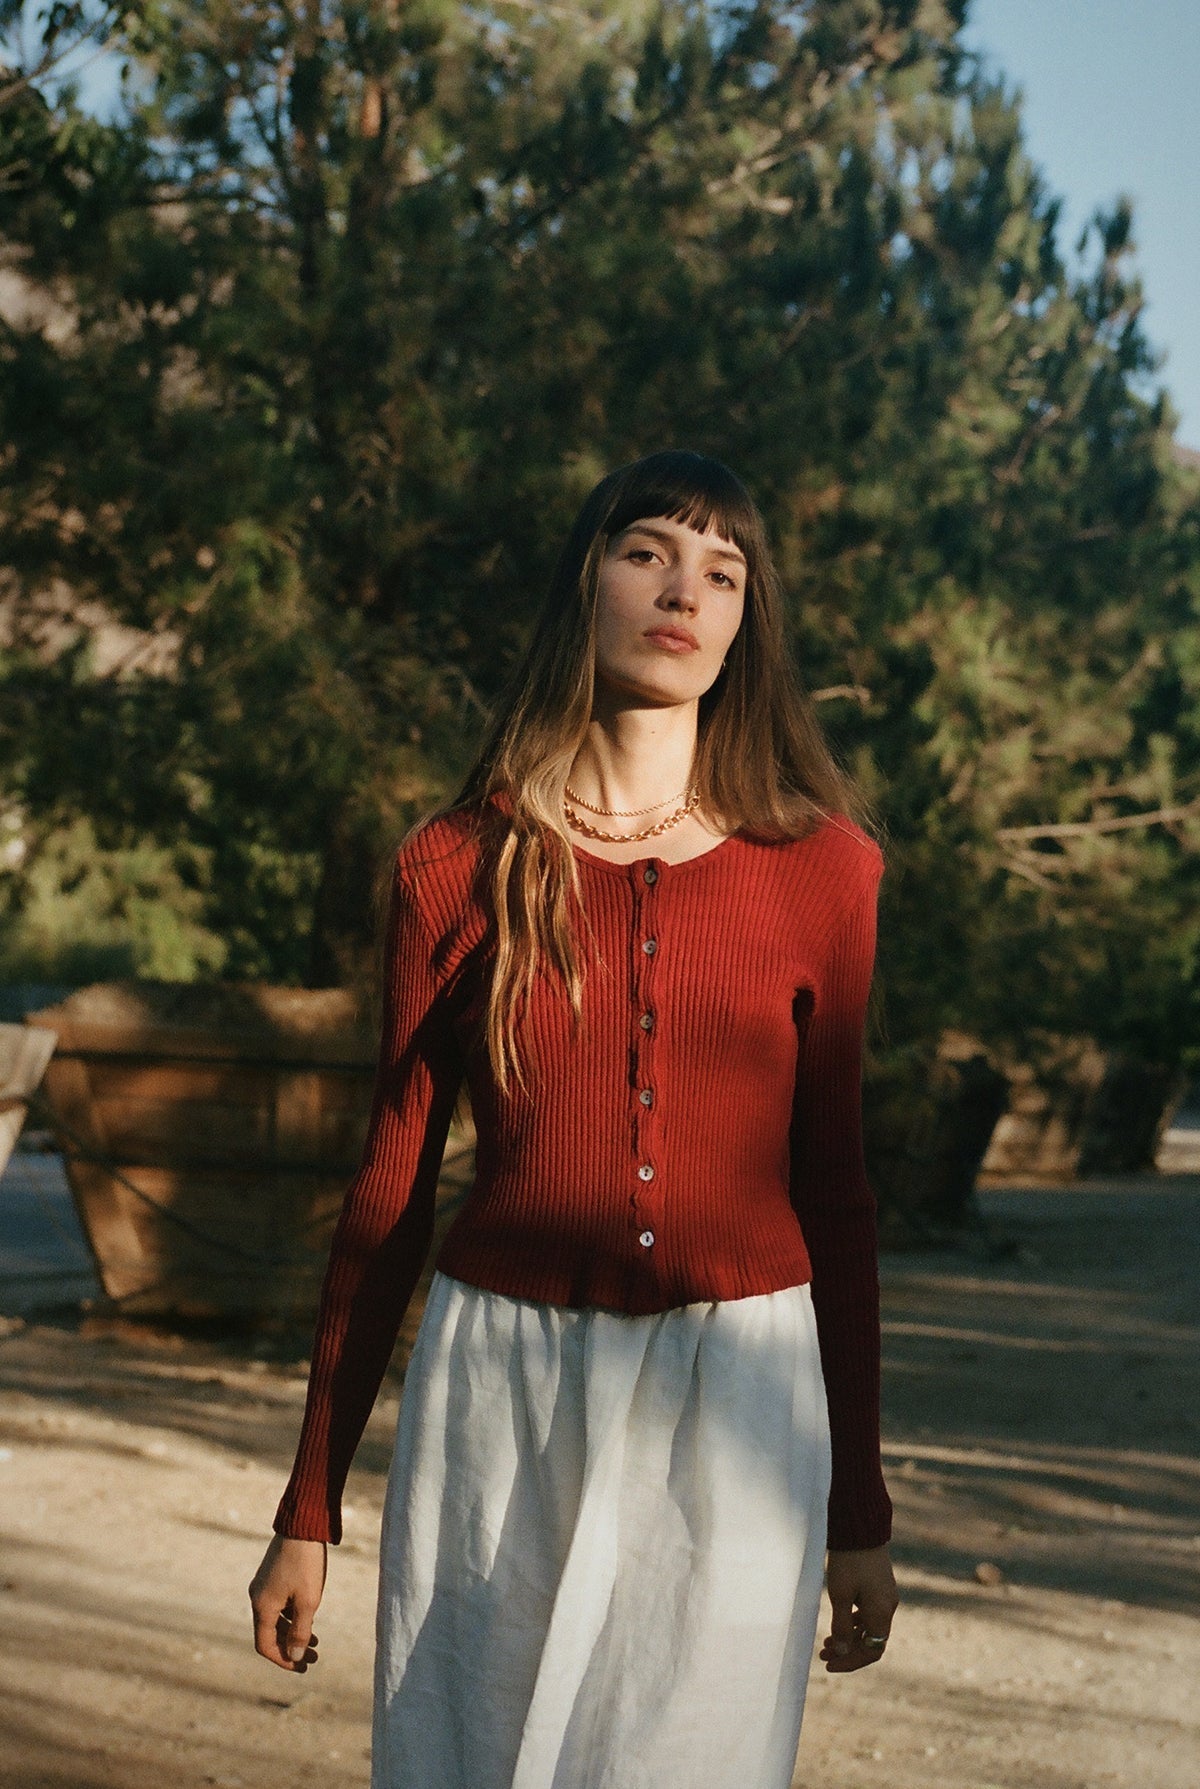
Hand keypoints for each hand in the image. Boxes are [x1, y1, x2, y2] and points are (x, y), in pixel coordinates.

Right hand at [249, 1533, 327, 1670]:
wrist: (303, 1525)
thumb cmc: (306, 1563)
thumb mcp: (308, 1601)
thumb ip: (300, 1631)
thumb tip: (294, 1657)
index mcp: (262, 1606)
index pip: (265, 1645)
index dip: (283, 1660)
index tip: (303, 1667)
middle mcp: (257, 1598)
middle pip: (270, 1634)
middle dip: (291, 1648)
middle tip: (314, 1658)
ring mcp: (263, 1586)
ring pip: (275, 1620)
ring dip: (293, 1633)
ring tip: (316, 1642)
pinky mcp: (272, 1577)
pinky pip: (278, 1606)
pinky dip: (291, 1617)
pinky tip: (309, 1619)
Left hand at [819, 1543, 897, 1672]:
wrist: (860, 1527)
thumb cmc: (848, 1561)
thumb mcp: (840, 1594)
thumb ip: (841, 1626)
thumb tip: (842, 1652)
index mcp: (882, 1612)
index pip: (871, 1651)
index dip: (850, 1662)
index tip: (829, 1664)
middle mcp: (888, 1606)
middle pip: (871, 1641)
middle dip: (848, 1651)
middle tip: (823, 1654)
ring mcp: (885, 1595)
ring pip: (869, 1627)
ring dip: (849, 1637)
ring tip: (826, 1641)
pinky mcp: (879, 1585)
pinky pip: (869, 1613)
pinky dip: (854, 1622)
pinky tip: (839, 1621)